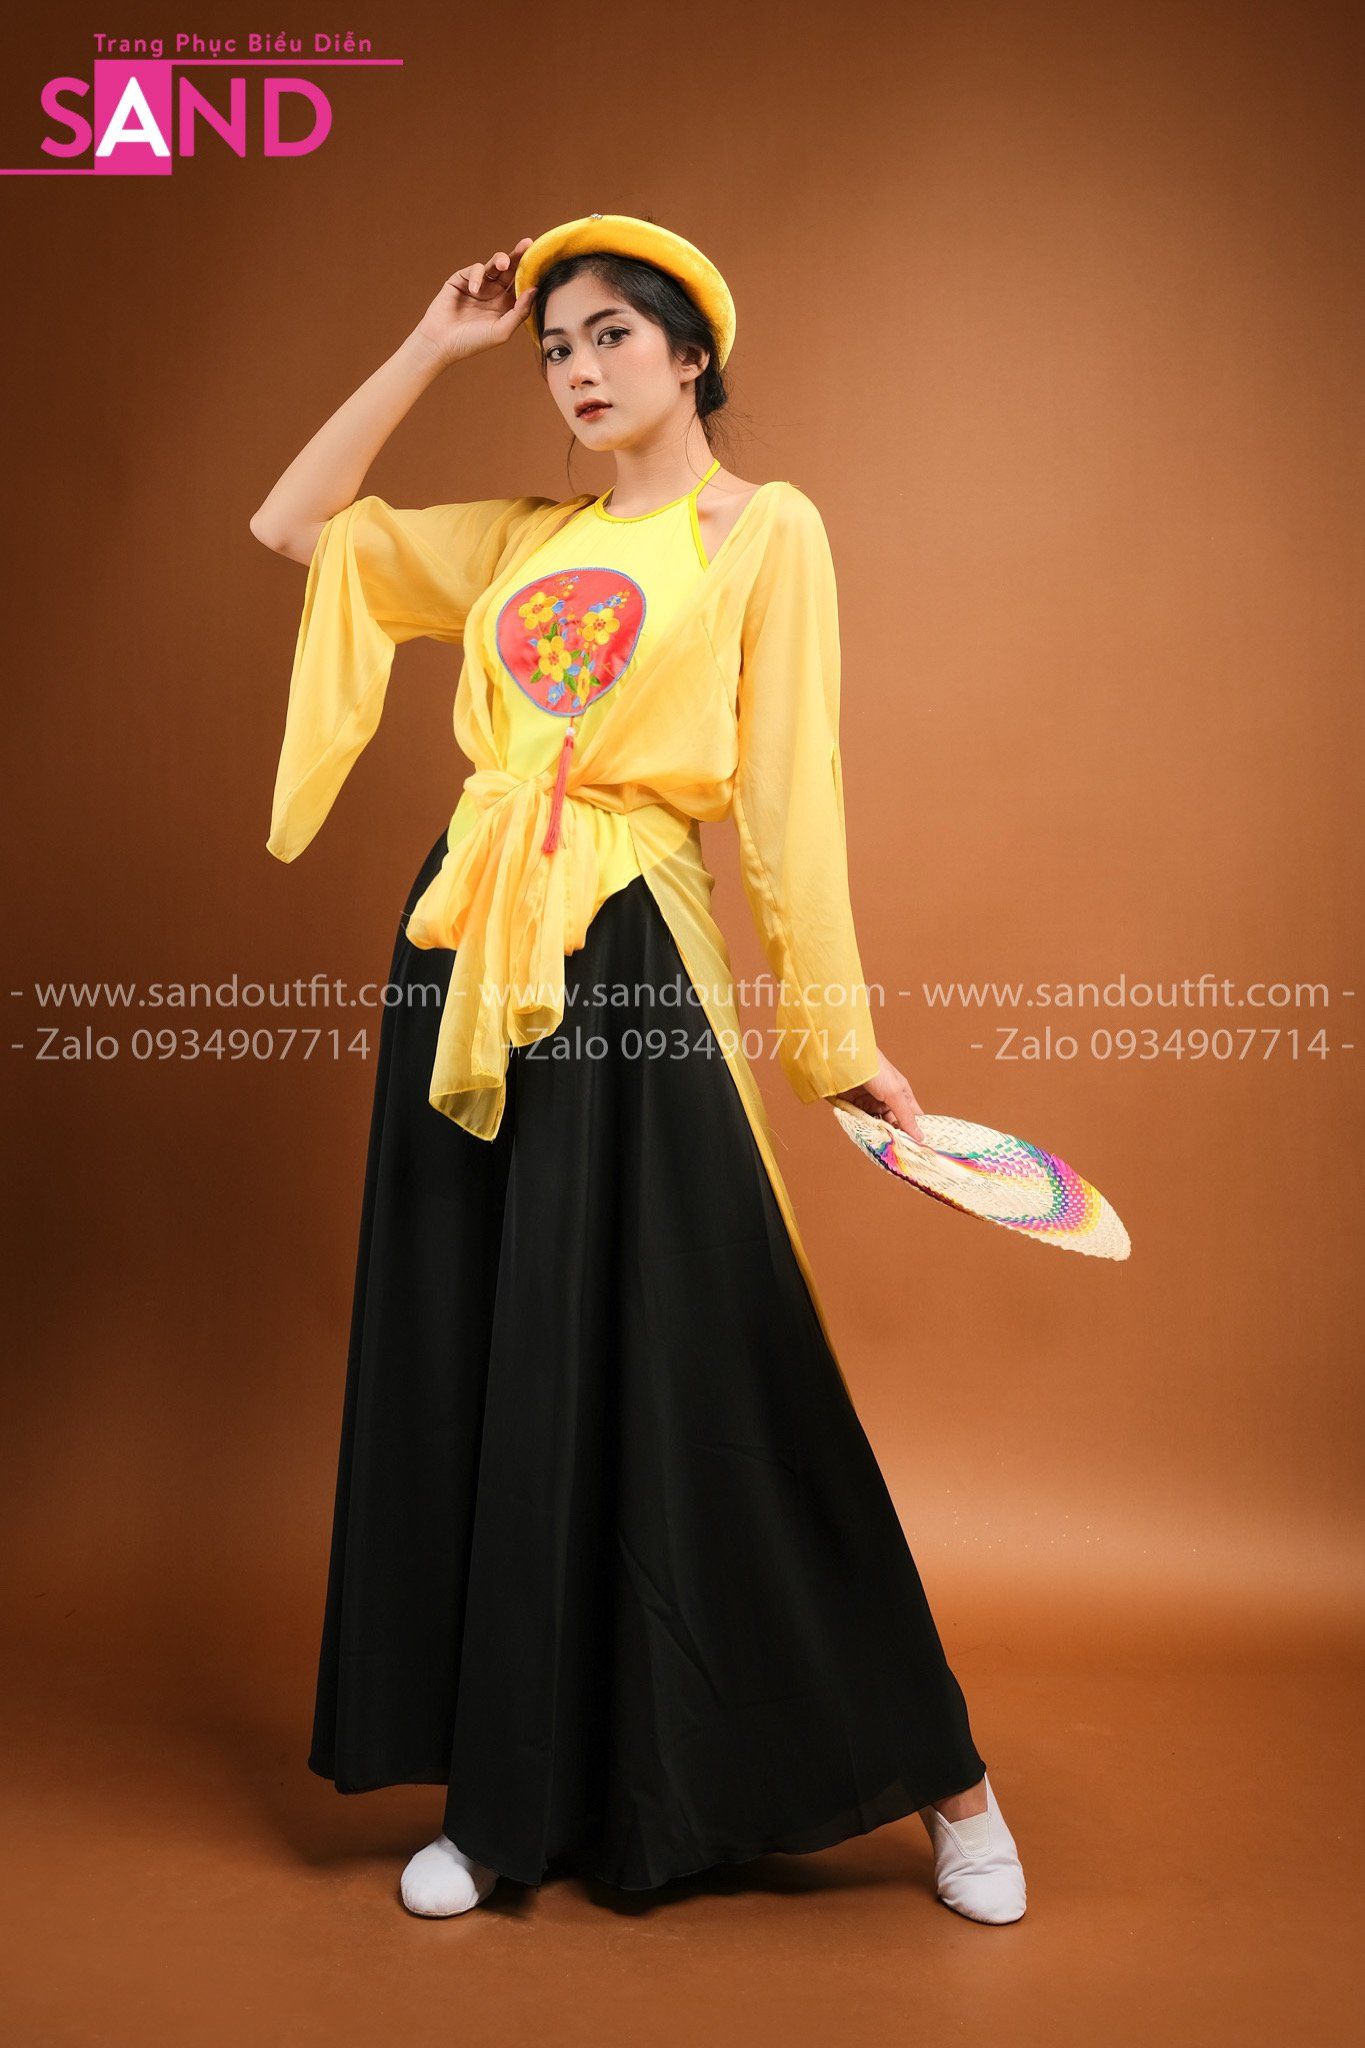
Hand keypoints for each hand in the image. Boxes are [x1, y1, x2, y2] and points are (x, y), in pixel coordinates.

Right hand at [412, 238, 539, 366]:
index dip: (530, 274)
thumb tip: (534, 289)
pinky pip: (474, 270)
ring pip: (494, 265)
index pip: (521, 285)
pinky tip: (474, 290)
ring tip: (504, 264)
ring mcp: (479, 285)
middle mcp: (494, 293)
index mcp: (506, 306)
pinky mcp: (462, 279)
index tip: (540, 262)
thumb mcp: (502, 330)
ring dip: (501, 260)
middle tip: (527, 244)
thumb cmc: (473, 342)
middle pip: (511, 270)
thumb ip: (520, 312)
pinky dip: (476, 277)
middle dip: (519, 256)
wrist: (442, 342)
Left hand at [831, 1051, 927, 1142]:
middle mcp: (886, 1100)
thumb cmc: (875, 1070)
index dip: (914, 1131)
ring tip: (882, 1147)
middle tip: (897, 1152)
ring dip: (877, 1134)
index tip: (917, 1149)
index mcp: (901, 1094)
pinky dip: (862, 1129)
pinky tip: (866, 1138)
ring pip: (876, 1125)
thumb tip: (919, 1137)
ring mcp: (869, 1103)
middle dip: (894, 1136)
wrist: (844, 1058)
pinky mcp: (853, 1106)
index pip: (911, 1117)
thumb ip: (905, 1116)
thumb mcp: (894, 1093)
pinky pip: (860, 1122)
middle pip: (893, 1124)